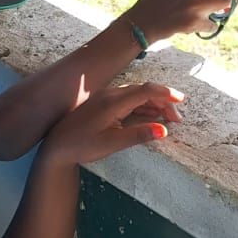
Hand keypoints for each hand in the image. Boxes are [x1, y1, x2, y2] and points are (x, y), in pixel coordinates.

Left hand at [43, 82, 183, 166]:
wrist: (56, 147)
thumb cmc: (82, 146)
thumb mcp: (112, 144)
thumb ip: (138, 135)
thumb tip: (164, 130)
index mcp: (113, 101)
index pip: (145, 91)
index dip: (166, 94)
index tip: (181, 102)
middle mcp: (110, 95)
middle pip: (143, 91)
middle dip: (163, 101)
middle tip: (177, 117)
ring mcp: (106, 98)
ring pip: (136, 95)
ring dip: (154, 104)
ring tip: (169, 117)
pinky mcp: (103, 104)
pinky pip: (128, 100)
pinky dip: (142, 106)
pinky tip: (151, 115)